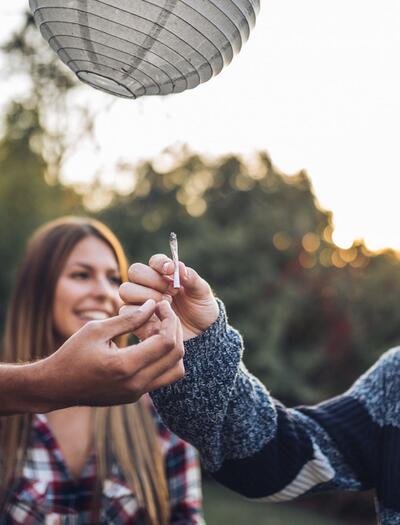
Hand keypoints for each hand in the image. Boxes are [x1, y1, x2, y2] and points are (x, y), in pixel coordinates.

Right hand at [28, 299, 183, 411]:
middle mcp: (135, 384)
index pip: (166, 342)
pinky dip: (165, 359)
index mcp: (125, 366)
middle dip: (175, 330)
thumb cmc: (72, 354)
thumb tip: (152, 305)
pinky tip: (151, 341)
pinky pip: (163, 377)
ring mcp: (137, 393)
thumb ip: (129, 318)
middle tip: (165, 313)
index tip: (162, 305)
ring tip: (160, 329)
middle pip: (176, 356)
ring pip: (175, 370)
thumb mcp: (97, 329)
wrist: (56, 386)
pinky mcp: (135, 396)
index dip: (169, 320)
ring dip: (174, 347)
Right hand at [119, 254, 218, 339]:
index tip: (170, 270)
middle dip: (153, 279)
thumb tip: (179, 267)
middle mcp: (148, 285)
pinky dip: (141, 313)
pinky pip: (126, 312)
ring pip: (127, 290)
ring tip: (166, 305)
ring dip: (147, 295)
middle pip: (135, 271)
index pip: (154, 261)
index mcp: (164, 274)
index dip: (160, 263)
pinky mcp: (136, 320)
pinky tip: (159, 317)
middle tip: (171, 292)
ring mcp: (140, 302)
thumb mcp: (202, 293)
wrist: (201, 335)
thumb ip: (192, 278)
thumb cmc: (200, 310)